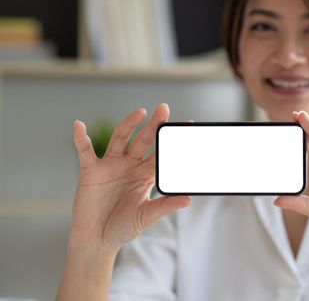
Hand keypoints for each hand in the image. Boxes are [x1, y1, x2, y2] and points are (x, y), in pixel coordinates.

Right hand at [70, 103, 190, 252]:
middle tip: (164, 109)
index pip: (161, 153)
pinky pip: (85, 151)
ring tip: (141, 112)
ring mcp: (111, 165)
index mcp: (146, 174)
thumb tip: (188, 200)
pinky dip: (81, 138)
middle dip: (154, 125)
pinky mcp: (91, 170)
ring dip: (129, 124)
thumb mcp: (146, 215)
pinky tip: (80, 125)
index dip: (171, 141)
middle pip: (144, 140)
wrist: (97, 239)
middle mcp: (130, 165)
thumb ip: (165, 205)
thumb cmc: (123, 227)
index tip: (186, 125)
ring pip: (120, 138)